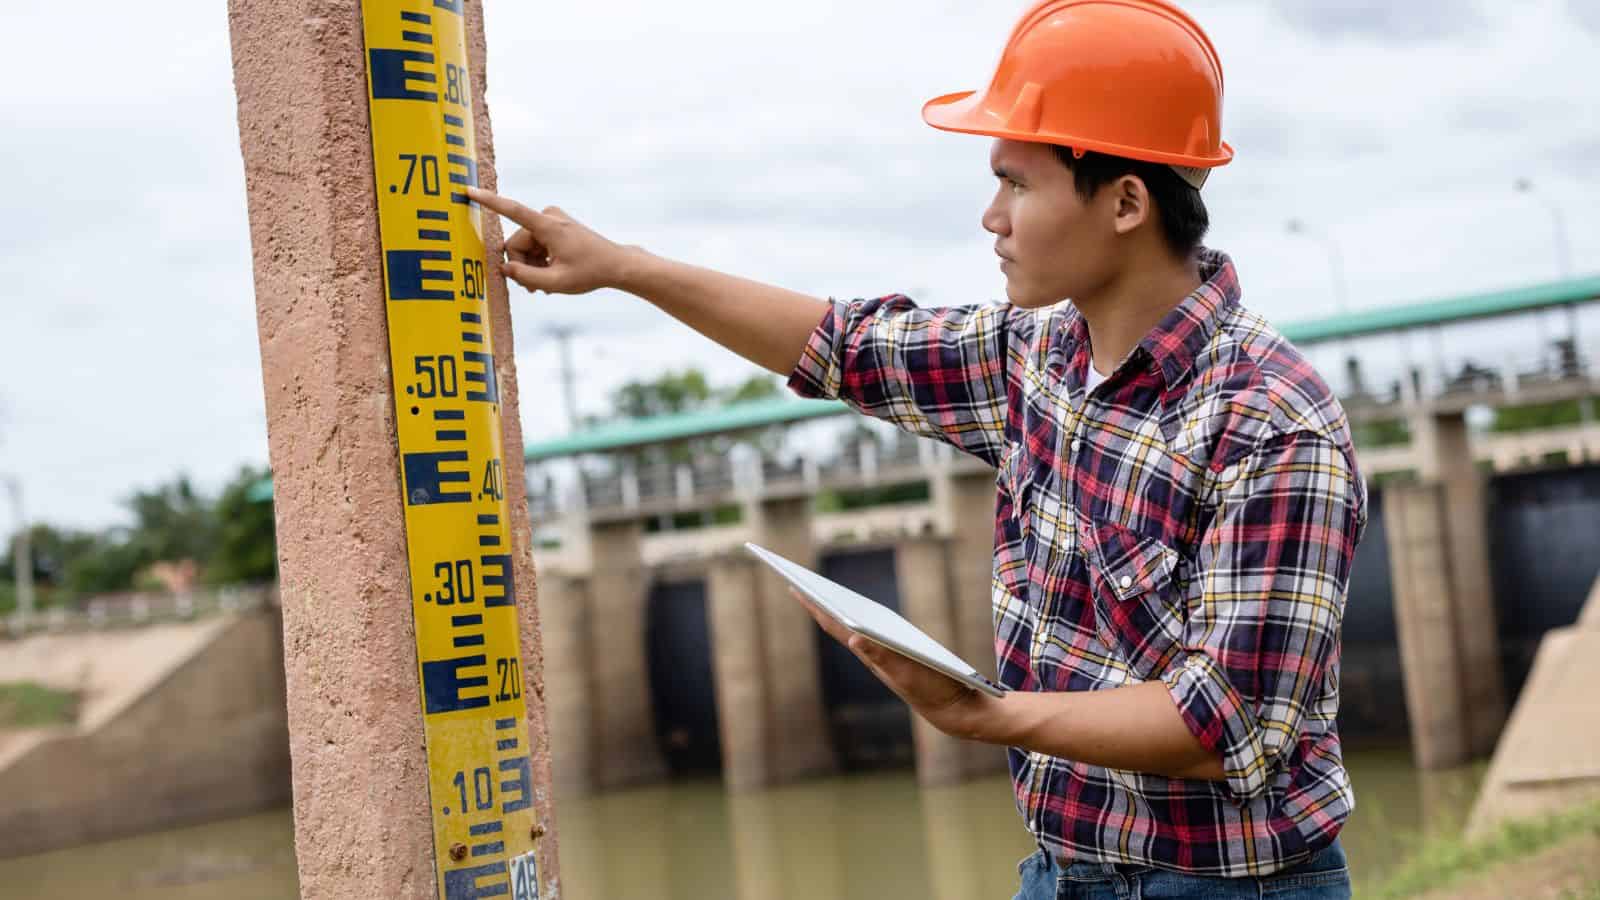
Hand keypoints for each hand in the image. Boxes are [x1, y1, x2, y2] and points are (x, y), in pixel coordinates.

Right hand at [466, 187, 638, 294]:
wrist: (615, 264)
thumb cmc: (590, 273)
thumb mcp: (556, 283)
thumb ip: (526, 277)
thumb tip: (503, 269)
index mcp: (548, 226)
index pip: (512, 210)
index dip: (488, 202)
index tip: (469, 191)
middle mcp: (548, 217)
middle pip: (517, 244)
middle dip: (522, 266)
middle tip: (534, 288)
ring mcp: (551, 219)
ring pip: (524, 246)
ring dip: (531, 266)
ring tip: (545, 284)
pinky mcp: (553, 225)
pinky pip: (534, 244)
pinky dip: (538, 260)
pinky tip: (550, 274)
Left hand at [787, 587, 998, 740]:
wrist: (954, 709)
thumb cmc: (933, 690)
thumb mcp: (907, 672)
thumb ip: (882, 656)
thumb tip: (853, 637)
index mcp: (870, 655)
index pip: (835, 625)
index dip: (814, 606)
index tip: (794, 587)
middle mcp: (871, 656)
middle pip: (838, 625)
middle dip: (817, 604)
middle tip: (796, 582)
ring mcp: (883, 658)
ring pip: (850, 630)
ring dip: (833, 613)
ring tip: (817, 596)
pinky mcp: (897, 659)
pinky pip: (869, 635)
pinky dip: (856, 621)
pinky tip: (855, 616)